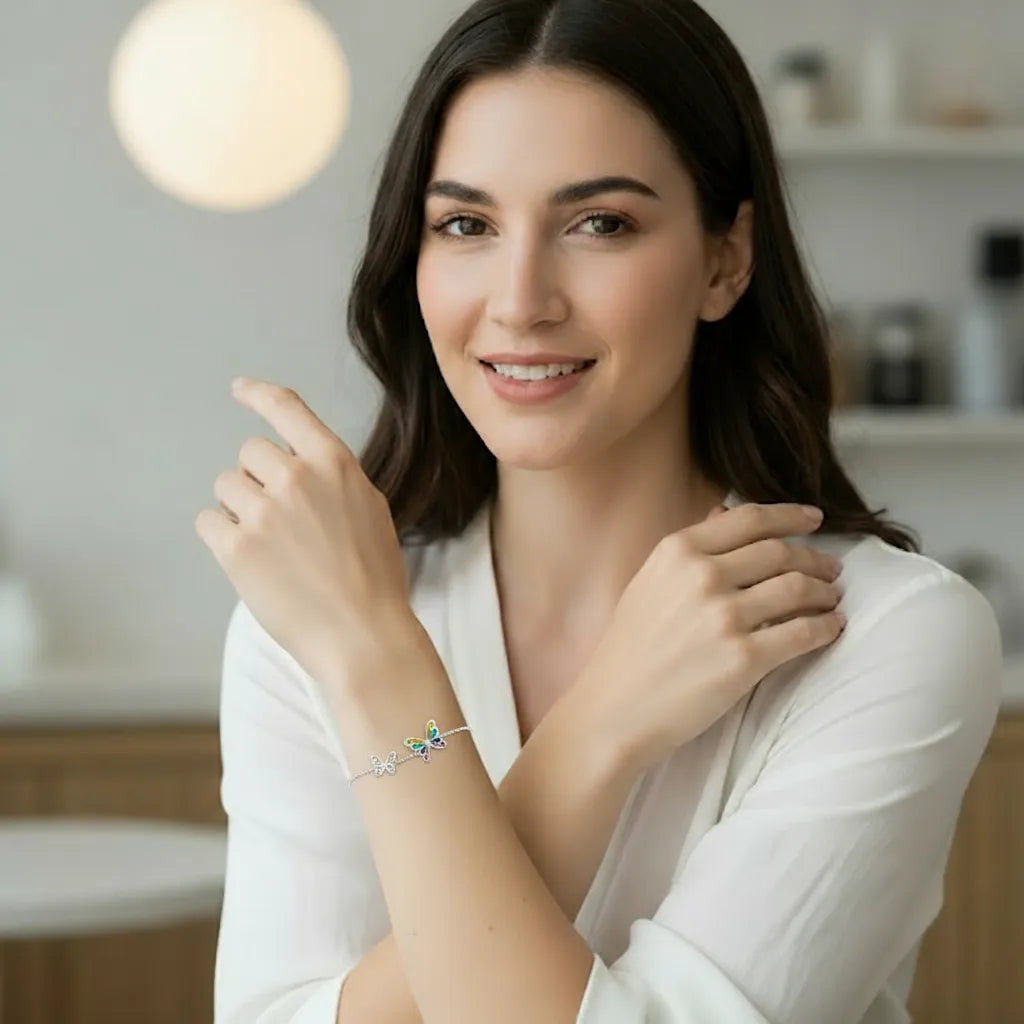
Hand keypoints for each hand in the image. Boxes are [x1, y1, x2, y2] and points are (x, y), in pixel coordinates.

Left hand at [194, 377, 410, 685]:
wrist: (363, 635)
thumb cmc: (374, 579)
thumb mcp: (369, 509)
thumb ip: (332, 478)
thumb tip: (297, 462)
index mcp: (335, 464)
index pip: (287, 409)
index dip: (259, 394)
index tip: (240, 390)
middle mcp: (297, 479)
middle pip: (250, 452)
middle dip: (258, 479)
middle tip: (281, 519)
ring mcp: (264, 512)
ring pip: (226, 486)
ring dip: (240, 509)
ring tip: (271, 547)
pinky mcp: (237, 548)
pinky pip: (208, 521)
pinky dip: (222, 537)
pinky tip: (250, 561)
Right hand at [575, 502, 845, 775]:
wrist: (612, 709)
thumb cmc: (628, 649)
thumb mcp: (649, 582)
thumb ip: (689, 550)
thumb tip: (724, 514)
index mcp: (677, 551)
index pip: (749, 519)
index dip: (789, 516)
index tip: (813, 519)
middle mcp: (702, 575)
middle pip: (780, 552)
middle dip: (815, 559)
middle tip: (831, 570)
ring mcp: (724, 616)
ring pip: (799, 588)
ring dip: (825, 592)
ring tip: (832, 600)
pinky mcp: (743, 659)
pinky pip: (803, 633)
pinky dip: (826, 628)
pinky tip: (831, 628)